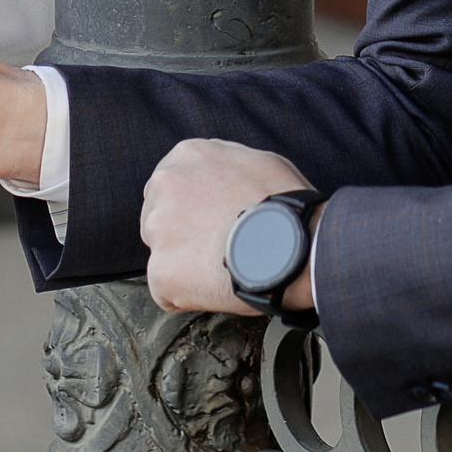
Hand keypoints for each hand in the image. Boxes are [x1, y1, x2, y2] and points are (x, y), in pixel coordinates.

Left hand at [140, 138, 317, 315]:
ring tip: (222, 268)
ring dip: (185, 265)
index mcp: (187, 156)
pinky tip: (216, 288)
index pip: (171, 185)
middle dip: (182, 235)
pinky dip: (187, 296)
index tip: (208, 223)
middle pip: (159, 217)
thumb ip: (225, 165)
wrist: (292, 247)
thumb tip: (220, 178)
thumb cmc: (285, 205)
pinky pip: (167, 291)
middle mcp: (164, 186)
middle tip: (216, 248)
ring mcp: (159, 228)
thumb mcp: (258, 161)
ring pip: (163, 254)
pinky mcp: (161, 270)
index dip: (192, 209)